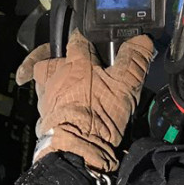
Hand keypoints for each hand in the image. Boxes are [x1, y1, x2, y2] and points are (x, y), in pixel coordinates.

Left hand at [16, 31, 155, 172]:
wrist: (76, 147)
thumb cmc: (98, 115)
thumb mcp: (124, 85)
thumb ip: (134, 60)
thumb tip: (142, 40)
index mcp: (75, 62)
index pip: (77, 38)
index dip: (86, 36)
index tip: (92, 38)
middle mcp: (55, 74)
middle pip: (50, 56)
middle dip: (57, 55)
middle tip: (68, 59)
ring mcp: (46, 93)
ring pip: (42, 76)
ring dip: (49, 75)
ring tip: (61, 80)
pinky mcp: (42, 113)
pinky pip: (41, 99)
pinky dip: (48, 98)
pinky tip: (59, 103)